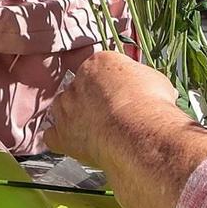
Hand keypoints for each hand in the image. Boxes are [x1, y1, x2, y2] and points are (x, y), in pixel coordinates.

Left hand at [47, 50, 190, 173]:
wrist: (139, 133)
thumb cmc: (150, 104)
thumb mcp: (154, 79)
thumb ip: (141, 80)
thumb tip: (146, 87)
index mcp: (99, 63)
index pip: (98, 68)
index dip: (110, 83)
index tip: (120, 93)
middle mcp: (77, 82)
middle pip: (79, 88)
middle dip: (91, 100)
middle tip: (111, 114)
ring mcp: (66, 109)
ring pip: (63, 109)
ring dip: (74, 117)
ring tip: (95, 130)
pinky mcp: (61, 135)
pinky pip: (52, 136)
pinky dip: (61, 139)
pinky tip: (75, 143)